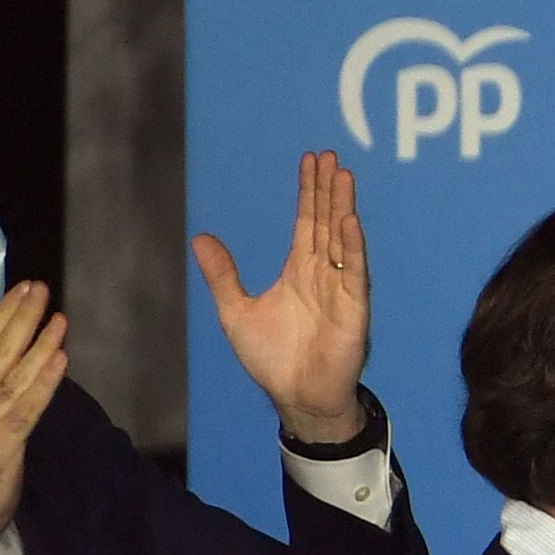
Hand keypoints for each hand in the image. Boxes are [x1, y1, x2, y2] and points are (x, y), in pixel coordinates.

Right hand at [0, 281, 67, 554]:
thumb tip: (18, 367)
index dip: (1, 316)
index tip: (20, 290)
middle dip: (19, 317)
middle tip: (39, 288)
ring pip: (13, 373)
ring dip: (38, 343)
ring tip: (58, 317)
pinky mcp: (1, 442)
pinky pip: (27, 406)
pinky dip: (45, 381)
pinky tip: (60, 358)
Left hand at [192, 150, 370, 442]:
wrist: (296, 398)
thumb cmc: (273, 360)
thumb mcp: (236, 312)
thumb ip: (223, 275)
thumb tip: (200, 237)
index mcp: (300, 272)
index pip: (306, 223)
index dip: (308, 193)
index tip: (310, 162)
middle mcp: (324, 276)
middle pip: (326, 223)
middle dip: (327, 190)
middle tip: (330, 155)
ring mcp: (341, 291)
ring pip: (343, 241)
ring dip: (343, 208)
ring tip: (343, 176)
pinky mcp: (353, 311)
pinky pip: (354, 274)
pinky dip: (353, 248)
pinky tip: (349, 221)